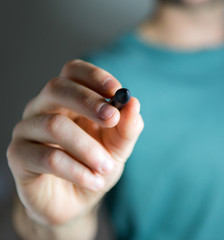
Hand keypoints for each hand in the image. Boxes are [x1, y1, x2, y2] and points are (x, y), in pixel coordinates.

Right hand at [7, 59, 143, 225]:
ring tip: (107, 167)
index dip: (94, 76)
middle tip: (112, 119)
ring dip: (88, 148)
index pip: (74, 71)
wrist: (76, 201)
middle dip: (88, 101)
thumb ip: (127, 127)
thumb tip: (133, 103)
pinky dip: (77, 171)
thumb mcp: (118, 148)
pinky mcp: (18, 156)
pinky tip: (94, 182)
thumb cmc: (95, 166)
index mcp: (69, 100)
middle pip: (57, 88)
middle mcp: (43, 108)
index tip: (116, 92)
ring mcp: (27, 130)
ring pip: (54, 125)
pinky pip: (48, 158)